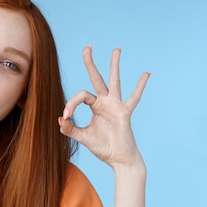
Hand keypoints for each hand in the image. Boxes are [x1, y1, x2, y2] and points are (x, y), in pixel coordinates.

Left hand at [58, 45, 149, 169]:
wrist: (119, 159)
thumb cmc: (103, 148)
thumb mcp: (83, 137)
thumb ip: (71, 129)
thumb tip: (59, 119)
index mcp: (95, 106)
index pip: (81, 96)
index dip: (71, 103)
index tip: (66, 116)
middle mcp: (105, 102)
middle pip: (96, 78)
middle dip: (90, 63)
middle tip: (87, 47)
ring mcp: (116, 106)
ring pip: (114, 81)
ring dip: (114, 65)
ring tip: (116, 49)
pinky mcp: (124, 113)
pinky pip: (134, 97)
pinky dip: (140, 86)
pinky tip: (146, 74)